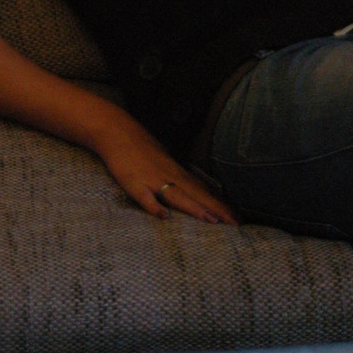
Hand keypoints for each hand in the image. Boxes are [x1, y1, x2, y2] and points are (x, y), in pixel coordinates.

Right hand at [95, 115, 237, 225]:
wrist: (115, 129)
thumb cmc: (139, 146)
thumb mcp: (162, 158)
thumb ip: (176, 174)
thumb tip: (193, 187)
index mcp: (176, 171)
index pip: (202, 189)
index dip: (220, 203)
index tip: (237, 217)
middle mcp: (168, 175)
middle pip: (196, 194)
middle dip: (216, 209)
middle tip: (235, 224)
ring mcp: (151, 179)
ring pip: (176, 196)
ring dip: (194, 208)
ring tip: (212, 221)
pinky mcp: (133, 183)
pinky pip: (144, 197)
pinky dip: (154, 207)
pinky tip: (164, 217)